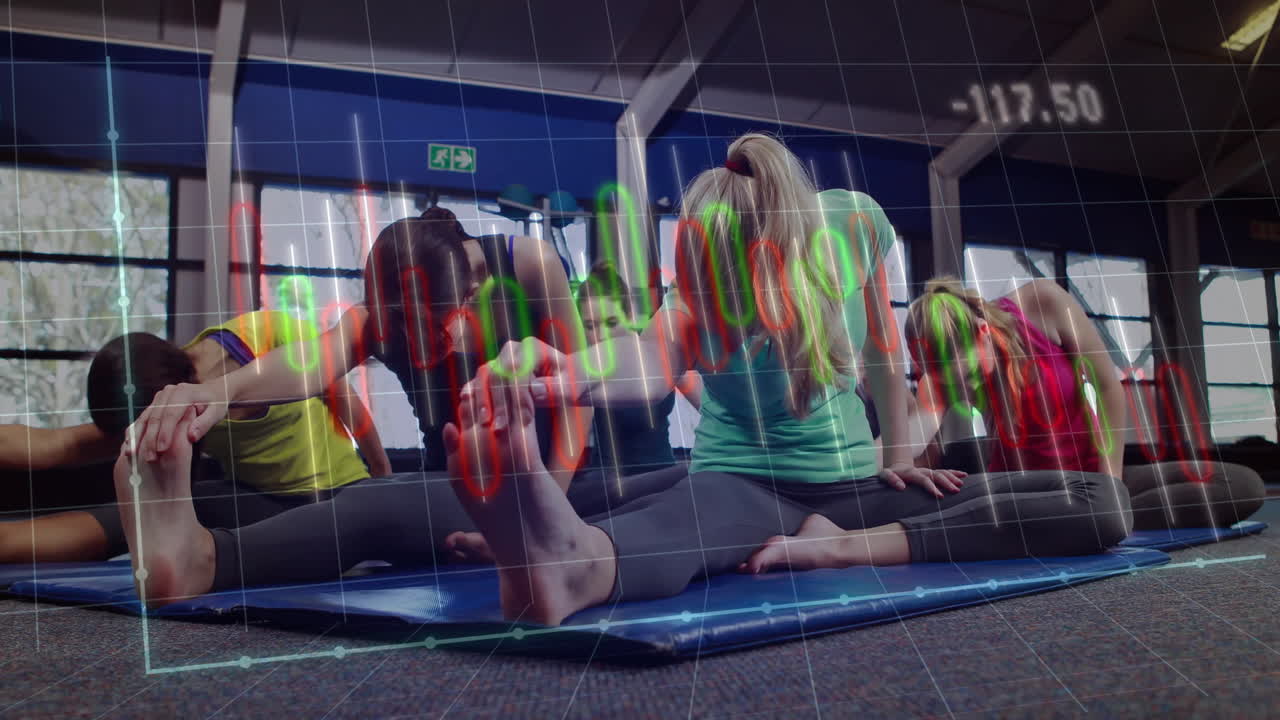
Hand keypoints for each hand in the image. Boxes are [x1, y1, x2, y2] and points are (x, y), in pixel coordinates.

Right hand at [131, 383, 228, 461]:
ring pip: (146, 418)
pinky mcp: (155, 404)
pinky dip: (136, 432)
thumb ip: (204, 424)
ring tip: (132, 453)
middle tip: (149, 457)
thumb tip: (191, 436)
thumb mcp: (216, 413)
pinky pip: (143, 418)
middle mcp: (169, 392)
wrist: (212, 392)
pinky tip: (130, 445)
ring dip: (138, 436)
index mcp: (184, 392)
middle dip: (151, 438)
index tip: (162, 449)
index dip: (165, 432)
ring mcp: (160, 397)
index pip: (170, 414)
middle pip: (155, 417)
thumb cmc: (215, 404)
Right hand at [460, 339, 576, 422]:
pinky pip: (480, 381)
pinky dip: (475, 395)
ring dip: (484, 401)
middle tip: (501, 427)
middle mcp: (513, 350)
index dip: (519, 395)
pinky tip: (471, 410)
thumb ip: (556, 389)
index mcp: (532, 348)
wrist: (567, 379)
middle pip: (498, 372)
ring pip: (485, 376)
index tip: (524, 418)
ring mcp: (501, 359)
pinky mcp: (495, 371)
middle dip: (499, 401)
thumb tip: (535, 390)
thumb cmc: (571, 383)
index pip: (518, 369)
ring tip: (487, 424)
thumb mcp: (572, 387)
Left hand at [878, 463, 966, 497]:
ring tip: (962, 484)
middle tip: (956, 491)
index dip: (932, 487)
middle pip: (936, 475)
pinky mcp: (931, 473)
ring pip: (942, 472)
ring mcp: (927, 471)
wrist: (895, 467)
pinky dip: (954, 473)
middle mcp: (922, 471)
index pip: (924, 479)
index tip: (940, 496)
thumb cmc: (890, 474)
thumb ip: (891, 479)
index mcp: (911, 473)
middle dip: (946, 482)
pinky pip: (945, 471)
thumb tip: (901, 487)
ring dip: (952, 477)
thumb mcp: (884, 476)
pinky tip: (964, 475)